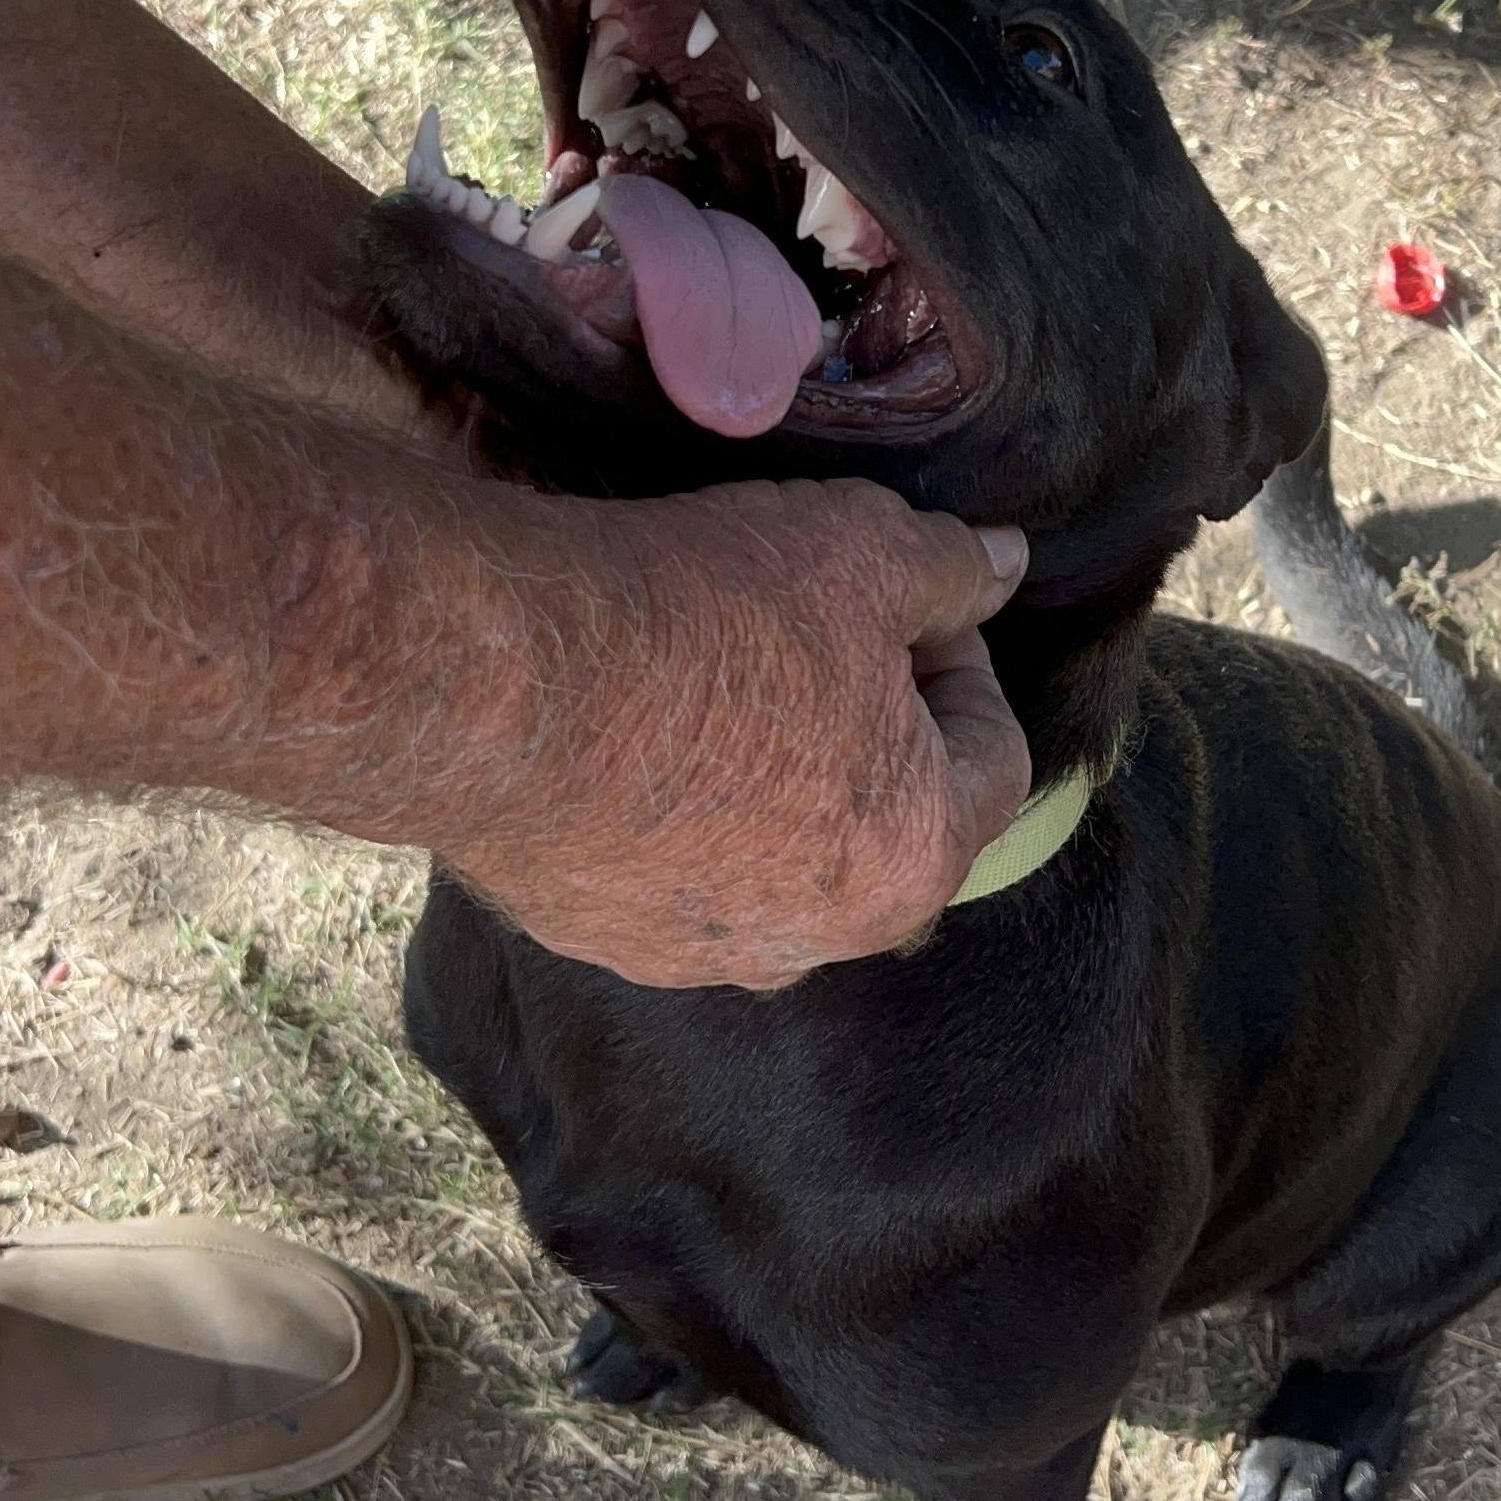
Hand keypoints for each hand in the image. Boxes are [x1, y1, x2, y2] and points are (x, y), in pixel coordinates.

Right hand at [437, 478, 1030, 988]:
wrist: (494, 686)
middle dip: (872, 724)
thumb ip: (952, 568)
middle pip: (890, 817)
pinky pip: (677, 869)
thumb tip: (1006, 563)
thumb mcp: (858, 549)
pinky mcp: (605, 938)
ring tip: (715, 674)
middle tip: (810, 632)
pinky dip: (679, 808)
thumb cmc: (697, 619)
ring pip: (782, 852)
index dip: (961, 663)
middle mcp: (821, 939)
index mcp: (914, 861)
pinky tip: (636, 725)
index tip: (901, 605)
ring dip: (775, 771)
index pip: (994, 758)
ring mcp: (705, 951)